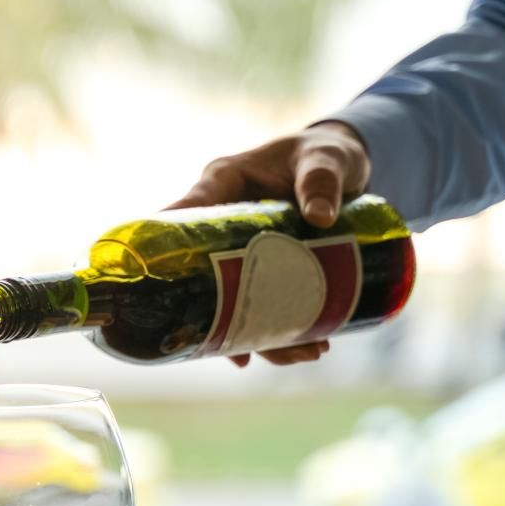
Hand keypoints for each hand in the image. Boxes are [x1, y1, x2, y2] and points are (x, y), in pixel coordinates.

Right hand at [166, 121, 370, 366]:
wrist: (348, 163)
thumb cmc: (326, 152)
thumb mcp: (325, 158)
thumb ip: (322, 180)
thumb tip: (321, 216)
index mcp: (222, 185)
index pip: (180, 217)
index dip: (163, 250)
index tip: (156, 282)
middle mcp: (225, 223)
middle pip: (208, 275)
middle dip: (227, 318)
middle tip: (247, 353)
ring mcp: (246, 249)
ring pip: (239, 299)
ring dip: (264, 334)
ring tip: (301, 354)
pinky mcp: (271, 265)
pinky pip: (266, 303)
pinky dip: (283, 329)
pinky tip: (304, 347)